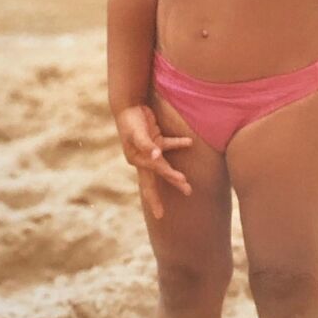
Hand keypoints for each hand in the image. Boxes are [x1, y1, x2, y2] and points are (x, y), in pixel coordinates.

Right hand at [116, 103, 192, 219]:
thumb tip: (157, 155)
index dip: (154, 198)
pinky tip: (189, 143)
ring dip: (175, 174)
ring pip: (165, 166)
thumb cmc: (131, 120)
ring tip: (187, 184)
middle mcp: (143, 158)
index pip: (149, 182)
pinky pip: (169, 144)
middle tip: (184, 196)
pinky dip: (179, 144)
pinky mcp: (155, 139)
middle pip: (157, 179)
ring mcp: (150, 150)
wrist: (128, 104)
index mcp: (137, 160)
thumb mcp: (137, 133)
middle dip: (168, 189)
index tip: (160, 214)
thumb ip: (146, 144)